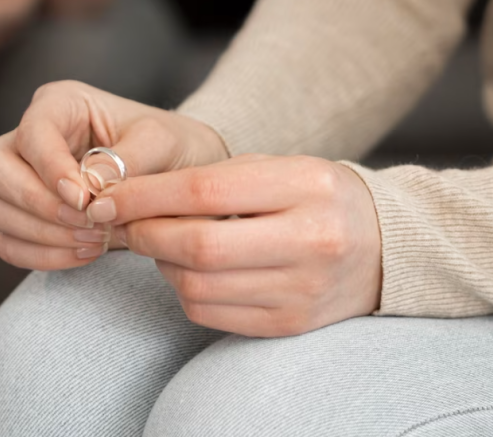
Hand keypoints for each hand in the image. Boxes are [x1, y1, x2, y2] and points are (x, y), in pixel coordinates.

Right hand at [0, 81, 229, 270]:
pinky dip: (41, 255)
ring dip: (40, 233)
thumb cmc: (172, 148)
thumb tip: (87, 189)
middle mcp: (30, 136)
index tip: (84, 200)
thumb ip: (125, 161)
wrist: (182, 180)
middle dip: (36, 204)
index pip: (31, 133)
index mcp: (60, 103)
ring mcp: (20, 177)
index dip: (50, 169)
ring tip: (96, 239)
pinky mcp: (24, 216)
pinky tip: (85, 253)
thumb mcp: (162, 143)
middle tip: (88, 223)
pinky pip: (7, 242)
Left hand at [103, 155, 381, 337]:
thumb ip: (216, 177)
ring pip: (197, 286)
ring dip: (162, 264)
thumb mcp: (281, 167)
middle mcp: (310, 241)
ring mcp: (302, 289)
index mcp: (306, 186)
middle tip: (125, 223)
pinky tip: (189, 270)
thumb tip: (135, 199)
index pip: (204, 190)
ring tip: (162, 242)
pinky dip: (184, 291)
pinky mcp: (290, 324)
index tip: (108, 197)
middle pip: (197, 246)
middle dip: (146, 233)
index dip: (144, 195)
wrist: (383, 247)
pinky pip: (211, 314)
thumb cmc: (317, 197)